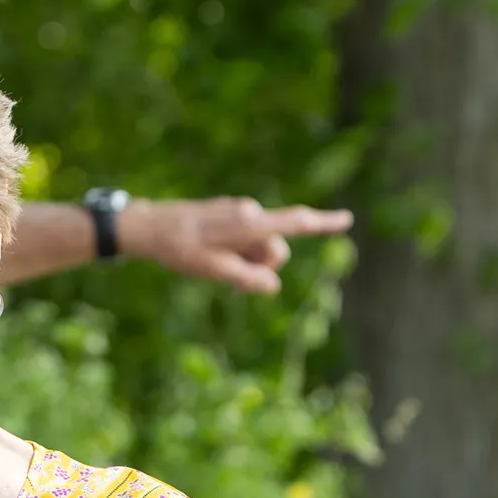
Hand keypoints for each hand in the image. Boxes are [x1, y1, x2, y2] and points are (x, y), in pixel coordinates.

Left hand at [118, 197, 352, 293]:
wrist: (150, 226)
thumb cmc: (179, 249)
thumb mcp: (210, 270)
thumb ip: (244, 277)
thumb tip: (272, 285)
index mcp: (246, 223)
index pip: (292, 223)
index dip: (322, 223)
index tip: (347, 218)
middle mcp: (247, 213)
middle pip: (275, 247)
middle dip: (262, 264)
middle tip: (229, 274)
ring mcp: (239, 213)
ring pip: (259, 246)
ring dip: (246, 260)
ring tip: (213, 261)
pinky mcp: (230, 215)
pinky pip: (245, 240)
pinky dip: (237, 252)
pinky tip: (209, 253)